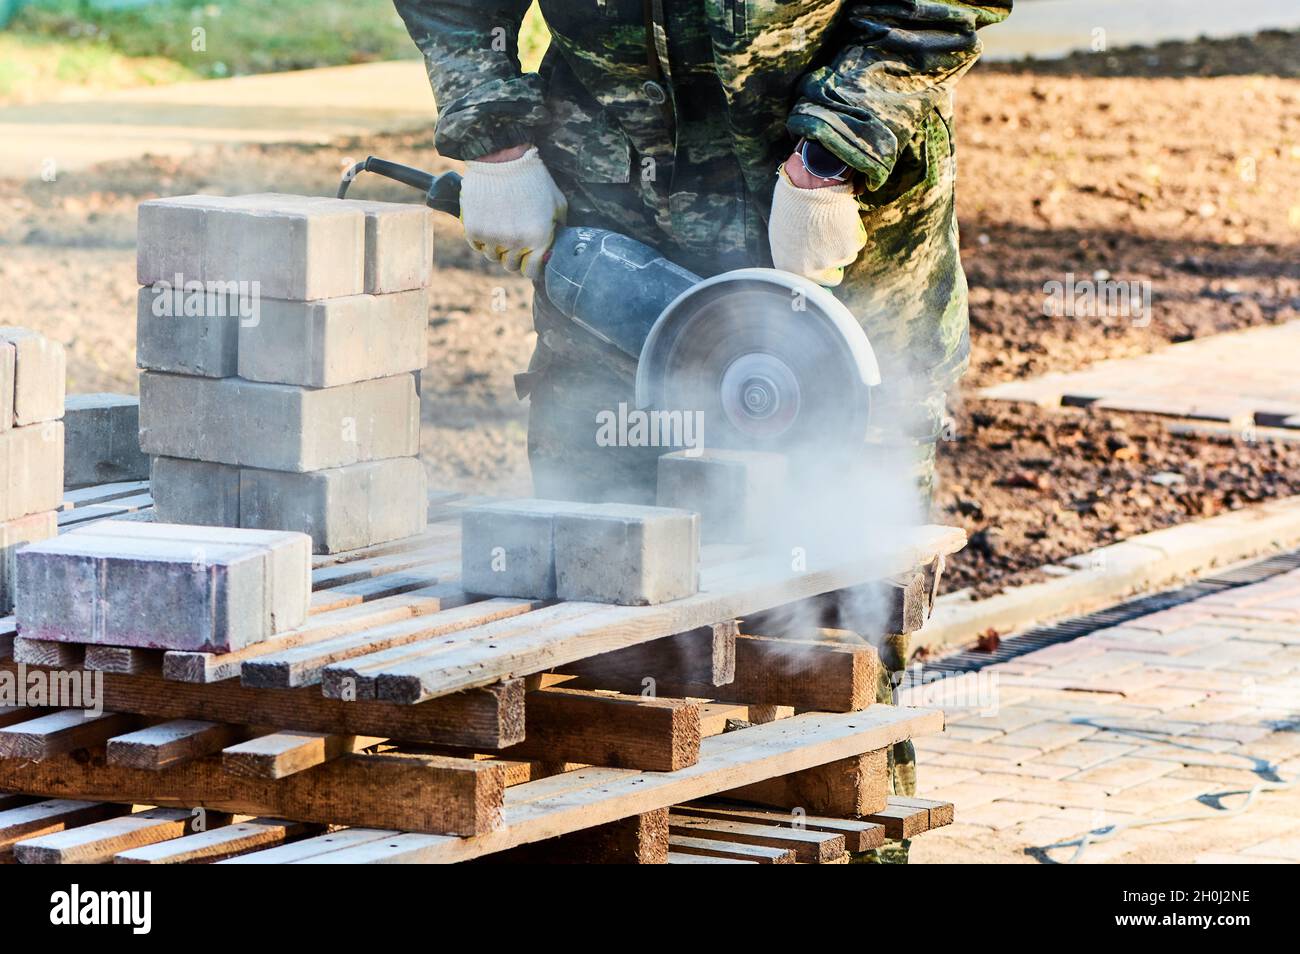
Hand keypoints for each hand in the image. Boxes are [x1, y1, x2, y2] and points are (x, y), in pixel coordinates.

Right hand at [461, 145, 566, 279]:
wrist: (503, 158)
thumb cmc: (534, 179)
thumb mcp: (557, 203)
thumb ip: (558, 228)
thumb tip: (554, 247)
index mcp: (538, 238)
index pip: (531, 271)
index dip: (530, 265)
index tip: (528, 257)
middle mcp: (515, 242)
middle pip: (510, 265)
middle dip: (513, 256)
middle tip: (514, 240)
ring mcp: (493, 237)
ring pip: (492, 256)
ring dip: (496, 247)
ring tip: (500, 228)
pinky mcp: (474, 229)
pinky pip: (476, 245)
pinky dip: (481, 238)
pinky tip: (487, 223)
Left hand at [768, 155, 866, 286]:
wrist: (809, 184)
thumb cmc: (794, 202)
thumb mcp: (784, 233)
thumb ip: (795, 253)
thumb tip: (807, 261)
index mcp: (790, 267)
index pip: (810, 282)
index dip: (820, 271)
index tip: (826, 264)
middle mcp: (810, 269)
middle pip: (832, 276)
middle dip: (835, 260)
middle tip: (834, 240)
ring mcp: (830, 260)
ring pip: (846, 256)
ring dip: (844, 240)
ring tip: (833, 219)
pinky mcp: (848, 248)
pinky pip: (857, 241)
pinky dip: (854, 229)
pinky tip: (843, 214)